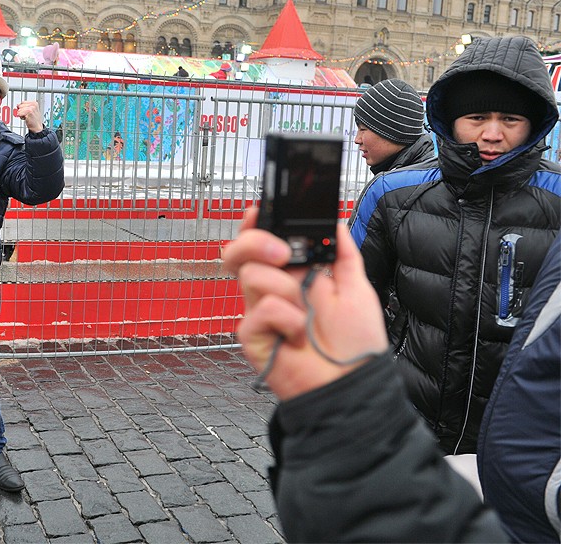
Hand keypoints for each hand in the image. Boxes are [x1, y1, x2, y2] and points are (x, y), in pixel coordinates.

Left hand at [15, 100, 42, 132]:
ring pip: (19, 109)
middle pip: (20, 105)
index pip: (22, 102)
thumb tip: (17, 105)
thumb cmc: (33, 120)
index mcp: (34, 103)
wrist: (37, 127)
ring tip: (26, 117)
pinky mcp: (29, 112)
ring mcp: (32, 108)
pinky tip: (26, 118)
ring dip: (21, 114)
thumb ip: (24, 107)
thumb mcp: (30, 111)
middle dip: (21, 111)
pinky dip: (21, 117)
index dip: (22, 108)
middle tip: (26, 115)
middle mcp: (33, 105)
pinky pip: (20, 113)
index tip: (25, 112)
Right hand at [223, 209, 387, 399]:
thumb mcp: (356, 288)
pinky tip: (298, 335)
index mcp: (292, 273)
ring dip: (284, 289)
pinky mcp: (252, 334)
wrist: (351, 383)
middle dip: (255, 242)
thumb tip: (334, 221)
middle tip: (282, 254)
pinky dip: (285, 319)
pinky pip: (260, 311)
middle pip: (238, 252)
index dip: (255, 223)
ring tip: (305, 312)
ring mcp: (259, 311)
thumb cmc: (355, 344)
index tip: (260, 211)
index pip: (262, 240)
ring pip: (250, 276)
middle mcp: (272, 288)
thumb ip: (343, 252)